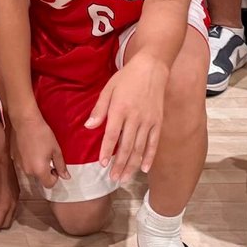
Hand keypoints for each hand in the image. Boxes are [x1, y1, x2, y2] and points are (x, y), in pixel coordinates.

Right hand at [10, 107, 67, 188]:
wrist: (25, 122)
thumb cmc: (43, 135)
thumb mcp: (56, 150)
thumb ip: (61, 166)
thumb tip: (66, 177)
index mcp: (39, 171)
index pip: (49, 184)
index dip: (54, 177)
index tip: (55, 165)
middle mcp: (28, 171)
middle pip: (39, 178)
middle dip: (45, 170)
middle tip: (47, 156)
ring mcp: (19, 164)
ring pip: (31, 170)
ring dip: (36, 165)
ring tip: (38, 150)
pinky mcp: (14, 157)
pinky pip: (24, 163)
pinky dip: (28, 159)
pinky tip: (30, 147)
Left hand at [85, 54, 166, 184]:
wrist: (152, 68)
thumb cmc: (127, 78)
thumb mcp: (108, 89)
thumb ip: (99, 109)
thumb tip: (88, 127)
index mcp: (120, 109)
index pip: (112, 135)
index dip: (107, 151)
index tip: (102, 164)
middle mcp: (135, 117)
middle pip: (127, 146)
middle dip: (119, 164)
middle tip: (113, 178)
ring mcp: (148, 121)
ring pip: (140, 148)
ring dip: (132, 165)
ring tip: (124, 178)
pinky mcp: (158, 122)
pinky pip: (154, 143)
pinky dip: (149, 157)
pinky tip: (144, 169)